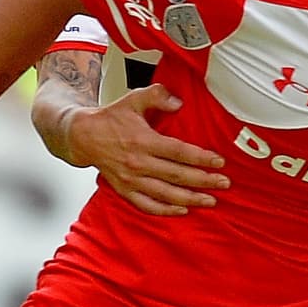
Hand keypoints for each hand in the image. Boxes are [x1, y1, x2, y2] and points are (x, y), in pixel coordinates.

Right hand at [65, 83, 229, 216]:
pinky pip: (147, 205)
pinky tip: (183, 210)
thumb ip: (157, 96)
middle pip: (177, 175)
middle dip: (203, 180)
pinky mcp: (124, 190)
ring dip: (190, 198)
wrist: (83, 136)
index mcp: (142, 140)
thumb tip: (178, 102)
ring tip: (211, 200)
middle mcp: (138, 163)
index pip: (178, 152)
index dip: (200, 158)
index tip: (219, 162)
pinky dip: (165, 210)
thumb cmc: (111, 118)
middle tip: (224, 183)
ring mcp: (130, 179)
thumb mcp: (133, 99)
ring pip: (165, 193)